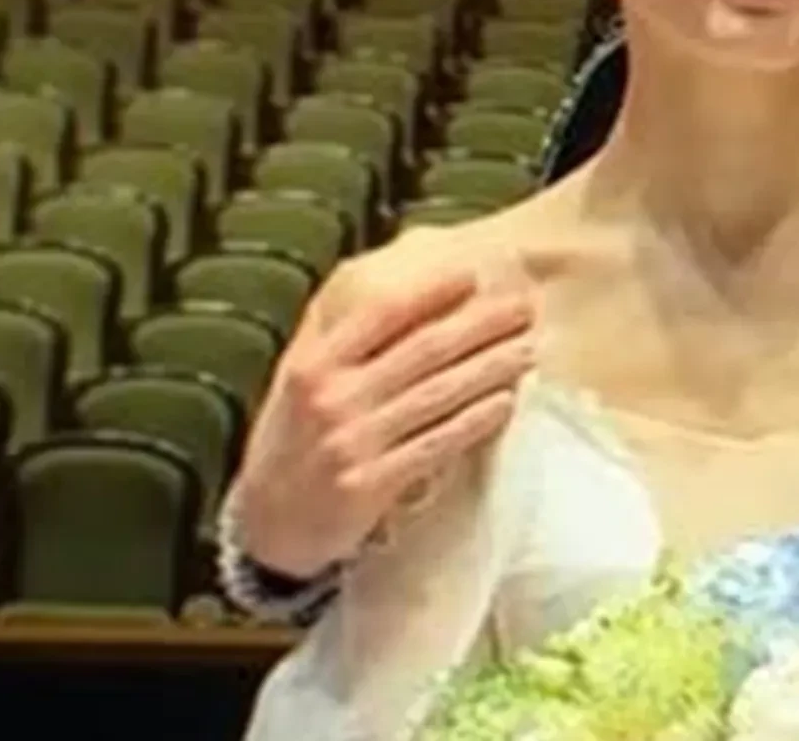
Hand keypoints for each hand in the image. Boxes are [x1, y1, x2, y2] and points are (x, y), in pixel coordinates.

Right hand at [226, 230, 539, 577]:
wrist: (268, 524)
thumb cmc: (294, 440)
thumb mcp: (298, 381)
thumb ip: (337, 336)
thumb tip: (386, 280)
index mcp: (313, 365)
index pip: (379, 315)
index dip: (429, 291)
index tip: (474, 274)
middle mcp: (332, 399)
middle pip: (421, 351)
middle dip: (479, 325)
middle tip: (524, 307)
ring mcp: (353, 444)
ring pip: (437, 395)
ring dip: (490, 368)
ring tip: (529, 348)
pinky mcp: (371, 486)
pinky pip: (435, 445)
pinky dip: (474, 421)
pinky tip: (507, 402)